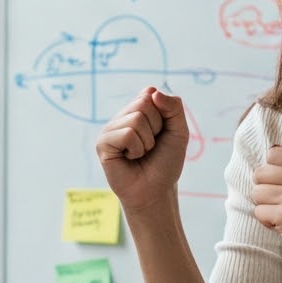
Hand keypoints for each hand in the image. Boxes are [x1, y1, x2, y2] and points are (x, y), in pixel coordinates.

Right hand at [95, 85, 188, 212]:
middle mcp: (122, 116)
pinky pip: (126, 134)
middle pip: (143, 104)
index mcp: (137, 109)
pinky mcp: (102, 143)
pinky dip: (136, 149)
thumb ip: (173, 107)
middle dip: (156, 128)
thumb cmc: (165, 162)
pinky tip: (130, 158)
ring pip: (135, 119)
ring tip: (141, 154)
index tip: (161, 133)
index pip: (151, 93)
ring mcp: (111, 129)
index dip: (163, 115)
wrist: (156, 190)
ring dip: (147, 142)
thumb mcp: (179, 131)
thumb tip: (152, 91)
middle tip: (151, 146)